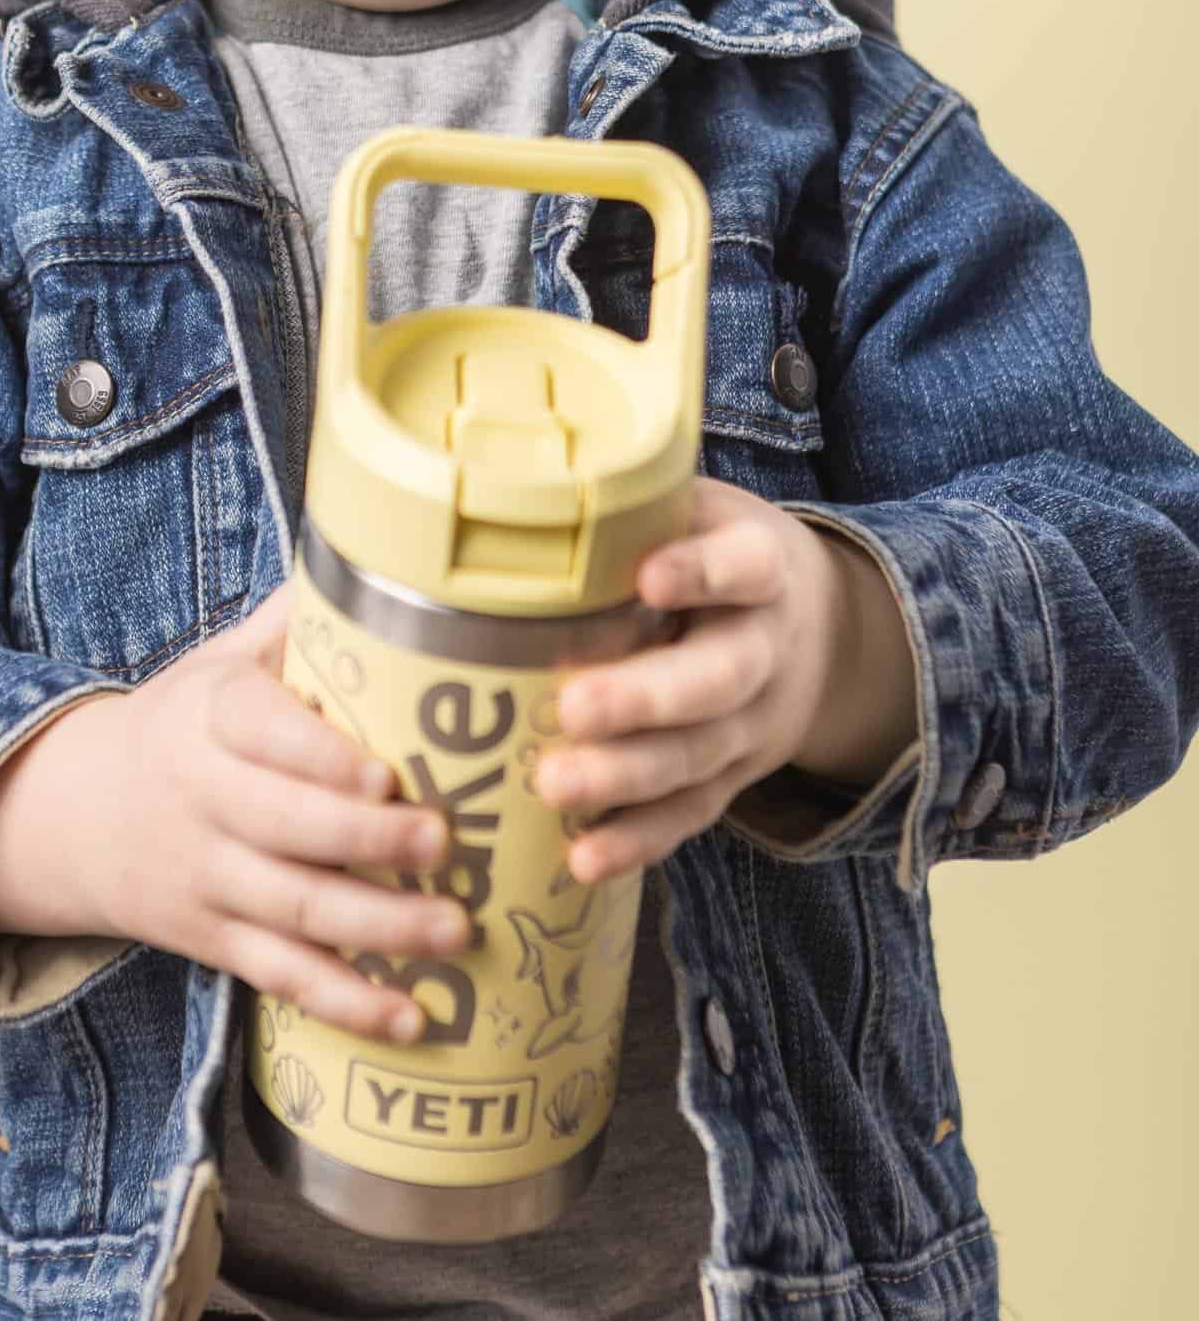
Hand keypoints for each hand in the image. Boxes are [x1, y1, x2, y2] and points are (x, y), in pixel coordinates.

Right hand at [0, 582, 472, 1044]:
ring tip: (455, 930)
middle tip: (445, 846)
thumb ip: (297, 620)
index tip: (384, 773)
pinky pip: (281, 975)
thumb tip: (391, 556)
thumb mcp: (221, 659)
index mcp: (211, 717)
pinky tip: (411, 1018)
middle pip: (285, 828)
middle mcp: (203, 798)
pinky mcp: (212, 940)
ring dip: (378, 927)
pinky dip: (345, 1002)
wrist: (72, 813)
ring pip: (292, 909)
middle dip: (367, 844)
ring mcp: (205, 878)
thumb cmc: (185, 722)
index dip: (320, 757)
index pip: (261, 734)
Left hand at [533, 479, 847, 880]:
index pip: (743, 568)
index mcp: (762, 568)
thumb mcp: (703, 509)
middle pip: (718, 679)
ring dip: (627, 778)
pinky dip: (639, 840)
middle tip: (575, 706)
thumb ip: (637, 504)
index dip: (702, 572)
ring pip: (699, 756)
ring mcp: (754, 723)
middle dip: (647, 699)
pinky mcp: (734, 776)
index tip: (649, 575)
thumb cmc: (719, 553)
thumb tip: (521, 481)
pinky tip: (584, 858)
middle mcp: (766, 648)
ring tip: (554, 785)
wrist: (818, 630)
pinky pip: (691, 813)